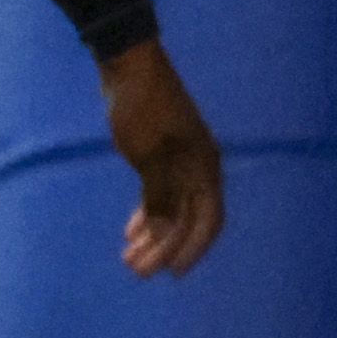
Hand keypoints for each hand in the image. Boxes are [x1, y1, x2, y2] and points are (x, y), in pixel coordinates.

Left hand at [99, 36, 224, 275]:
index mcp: (204, 167)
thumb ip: (159, 196)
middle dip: (163, 248)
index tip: (171, 273)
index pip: (208, 220)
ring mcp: (179, 162)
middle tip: (136, 271)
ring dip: (152, 235)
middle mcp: (198, 168)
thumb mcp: (149, 156)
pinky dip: (146, 214)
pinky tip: (130, 232)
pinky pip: (158, 194)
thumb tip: (165, 233)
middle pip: (185, 219)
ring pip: (170, 209)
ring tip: (129, 258)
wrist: (128, 64)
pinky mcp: (159, 155)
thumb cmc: (142, 108)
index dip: (193, 249)